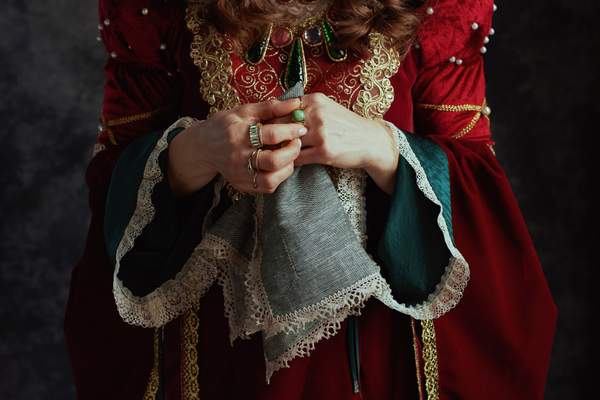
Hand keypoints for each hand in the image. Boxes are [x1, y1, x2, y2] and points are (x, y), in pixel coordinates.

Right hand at [168, 98, 306, 197]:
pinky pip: (267, 188)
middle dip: (292, 151)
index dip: (290, 131)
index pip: (270, 135)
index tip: (299, 128)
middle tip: (297, 143)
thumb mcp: (244, 111)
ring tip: (289, 155)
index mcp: (237, 134)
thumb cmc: (226, 125)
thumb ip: (270, 107)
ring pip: (271, 179)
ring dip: (288, 167)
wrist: (204, 147)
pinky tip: (279, 166)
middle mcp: (237, 157)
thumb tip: (296, 103)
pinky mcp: (241, 184)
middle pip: (273, 161)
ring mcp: (238, 173)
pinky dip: (279, 177)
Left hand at [268, 93, 398, 194]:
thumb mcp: (327, 108)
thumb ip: (305, 108)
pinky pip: (297, 158)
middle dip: (272, 136)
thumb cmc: (345, 126)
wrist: (370, 141)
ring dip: (279, 151)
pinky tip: (288, 163)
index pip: (282, 108)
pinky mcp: (323, 152)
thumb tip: (276, 114)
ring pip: (288, 142)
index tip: (265, 129)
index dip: (271, 120)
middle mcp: (316, 114)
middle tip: (263, 144)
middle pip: (281, 125)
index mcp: (315, 100)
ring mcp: (320, 133)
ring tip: (273, 155)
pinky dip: (290, 161)